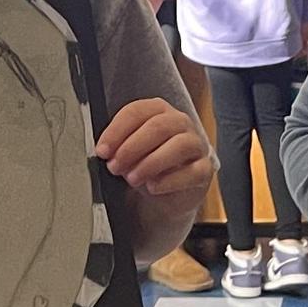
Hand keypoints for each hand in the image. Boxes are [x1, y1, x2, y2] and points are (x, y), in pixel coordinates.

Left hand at [100, 96, 215, 207]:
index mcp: (158, 111)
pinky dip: (170, 180)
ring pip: (178, 145)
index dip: (116, 131)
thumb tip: (106, 152)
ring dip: (151, 163)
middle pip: (158, 126)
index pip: (137, 111)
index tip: (102, 150)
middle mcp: (180, 122)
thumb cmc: (147, 167)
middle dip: (131, 148)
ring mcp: (196, 145)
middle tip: (115, 166)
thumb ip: (118, 147)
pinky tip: (153, 187)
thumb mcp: (129, 153)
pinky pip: (192, 171)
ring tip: (133, 178)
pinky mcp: (205, 169)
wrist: (166, 196)